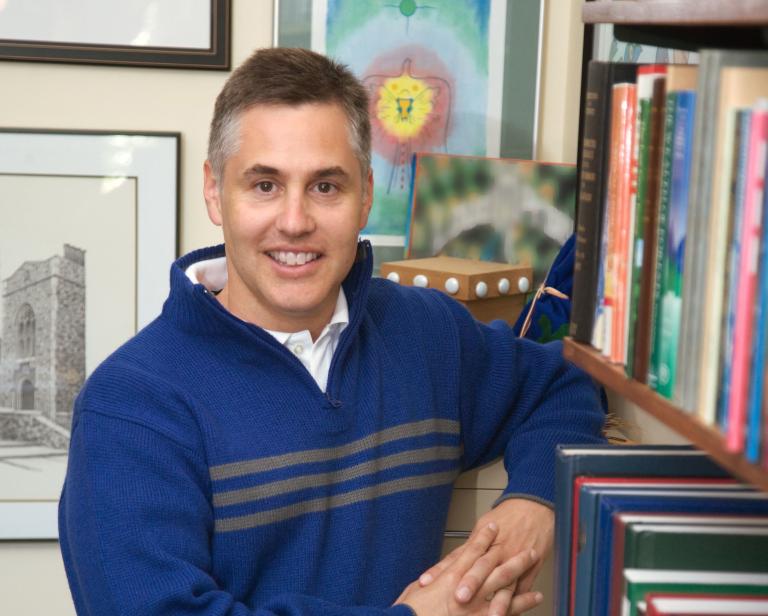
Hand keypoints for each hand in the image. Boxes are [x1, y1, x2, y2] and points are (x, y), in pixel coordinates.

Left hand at [418, 498, 553, 613]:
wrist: (533, 509)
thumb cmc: (506, 517)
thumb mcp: (482, 525)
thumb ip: (467, 547)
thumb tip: (448, 565)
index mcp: (482, 540)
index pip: (458, 556)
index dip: (442, 569)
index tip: (427, 581)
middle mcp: (497, 550)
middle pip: (481, 567)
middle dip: (471, 583)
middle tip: (459, 597)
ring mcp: (514, 560)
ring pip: (505, 581)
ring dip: (498, 600)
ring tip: (491, 615)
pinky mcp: (529, 569)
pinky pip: (522, 588)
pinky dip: (517, 603)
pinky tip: (510, 614)